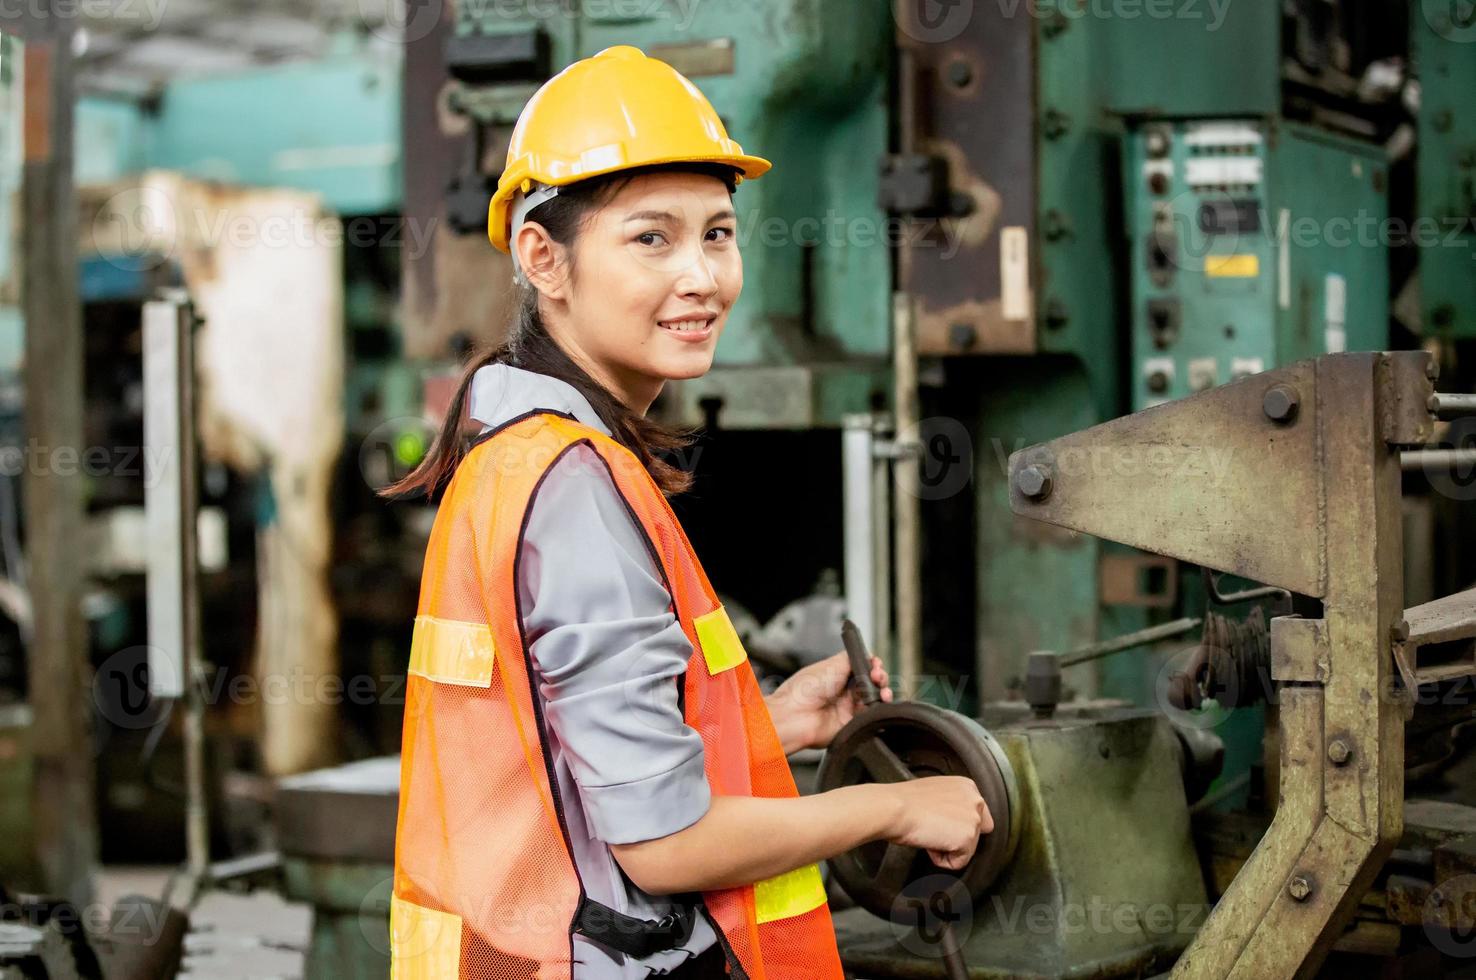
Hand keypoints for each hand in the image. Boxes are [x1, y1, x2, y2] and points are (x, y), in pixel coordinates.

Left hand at [766, 650, 892, 752]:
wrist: (795, 714)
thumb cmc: (805, 689)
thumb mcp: (831, 664)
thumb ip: (851, 657)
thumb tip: (866, 654)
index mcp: (836, 675)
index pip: (862, 668)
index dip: (872, 666)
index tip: (876, 664)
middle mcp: (843, 692)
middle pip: (871, 683)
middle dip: (880, 677)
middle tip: (878, 676)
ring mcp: (848, 708)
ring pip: (874, 699)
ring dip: (883, 692)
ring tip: (882, 690)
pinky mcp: (851, 724)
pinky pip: (870, 716)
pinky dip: (879, 708)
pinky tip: (879, 701)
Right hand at [884, 776, 992, 869]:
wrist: (894, 809)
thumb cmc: (903, 801)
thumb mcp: (934, 791)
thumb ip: (951, 802)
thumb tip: (950, 818)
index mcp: (967, 786)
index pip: (975, 815)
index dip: (954, 824)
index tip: (937, 822)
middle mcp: (975, 800)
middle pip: (976, 833)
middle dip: (957, 837)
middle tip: (934, 830)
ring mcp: (973, 820)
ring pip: (967, 849)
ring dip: (946, 848)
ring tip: (928, 834)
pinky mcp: (967, 839)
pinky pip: (958, 862)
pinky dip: (942, 860)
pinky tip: (929, 843)